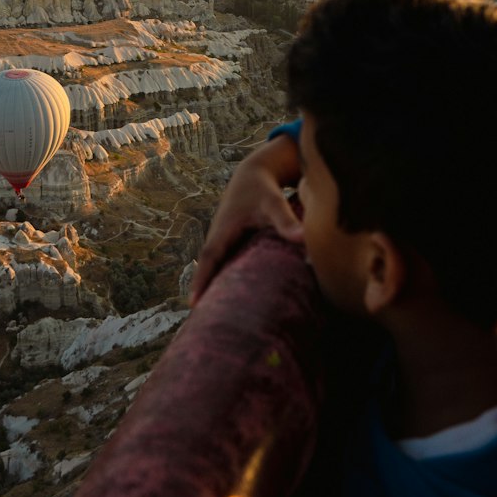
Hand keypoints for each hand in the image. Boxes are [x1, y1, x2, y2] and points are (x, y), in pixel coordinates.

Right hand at [190, 136, 303, 305]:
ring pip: (215, 269)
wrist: (255, 173)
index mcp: (223, 229)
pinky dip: (222, 281)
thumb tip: (303, 239)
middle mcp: (218, 237)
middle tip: (199, 324)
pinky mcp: (231, 244)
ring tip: (210, 321)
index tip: (193, 304)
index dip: (201, 280)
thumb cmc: (264, 188)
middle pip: (208, 269)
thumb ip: (287, 220)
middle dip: (203, 293)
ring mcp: (223, 241)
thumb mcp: (274, 202)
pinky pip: (223, 265)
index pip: (209, 258)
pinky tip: (228, 301)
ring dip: (211, 290)